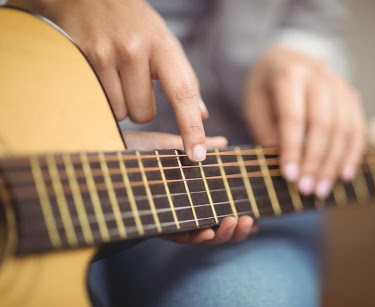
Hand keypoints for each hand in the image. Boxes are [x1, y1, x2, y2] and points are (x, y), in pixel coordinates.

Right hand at [10, 0, 207, 161]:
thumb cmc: (137, 25)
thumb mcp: (166, 44)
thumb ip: (184, 79)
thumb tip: (202, 114)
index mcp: (164, 45)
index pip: (183, 94)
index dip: (191, 128)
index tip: (197, 155)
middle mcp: (135, 50)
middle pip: (145, 114)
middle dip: (143, 107)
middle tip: (136, 82)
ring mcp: (105, 55)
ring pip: (121, 113)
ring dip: (122, 104)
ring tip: (118, 75)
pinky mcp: (82, 60)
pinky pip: (100, 104)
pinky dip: (104, 98)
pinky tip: (102, 74)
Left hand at [123, 131, 257, 243]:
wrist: (107, 152)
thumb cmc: (138, 150)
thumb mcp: (174, 147)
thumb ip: (200, 148)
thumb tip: (225, 143)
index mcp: (191, 194)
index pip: (220, 209)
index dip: (239, 216)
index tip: (255, 216)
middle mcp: (184, 209)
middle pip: (216, 226)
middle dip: (236, 229)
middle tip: (248, 220)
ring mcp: (171, 217)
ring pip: (202, 235)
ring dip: (221, 234)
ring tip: (235, 222)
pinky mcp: (156, 223)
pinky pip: (180, 236)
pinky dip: (196, 236)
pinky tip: (208, 230)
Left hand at [244, 46, 364, 198]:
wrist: (286, 59)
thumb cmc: (266, 89)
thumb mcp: (255, 106)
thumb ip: (268, 133)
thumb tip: (286, 169)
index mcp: (288, 75)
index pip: (293, 116)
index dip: (292, 148)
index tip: (288, 176)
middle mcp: (319, 76)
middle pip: (323, 123)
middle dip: (315, 160)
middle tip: (306, 188)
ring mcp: (339, 84)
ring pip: (344, 128)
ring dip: (333, 163)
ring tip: (321, 189)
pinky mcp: (352, 96)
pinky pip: (357, 128)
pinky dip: (352, 154)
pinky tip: (343, 175)